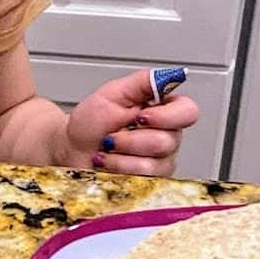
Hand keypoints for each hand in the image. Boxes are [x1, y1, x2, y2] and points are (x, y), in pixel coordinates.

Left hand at [60, 69, 198, 176]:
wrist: (71, 148)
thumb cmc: (90, 122)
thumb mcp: (114, 93)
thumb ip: (144, 82)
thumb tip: (173, 76)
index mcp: (163, 111)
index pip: (188, 112)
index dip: (166, 117)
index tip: (140, 116)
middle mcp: (167, 137)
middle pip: (167, 141)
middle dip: (130, 139)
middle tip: (112, 136)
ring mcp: (160, 162)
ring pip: (153, 164)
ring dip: (120, 156)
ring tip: (107, 150)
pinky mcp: (148, 182)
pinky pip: (141, 179)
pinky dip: (117, 170)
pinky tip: (108, 164)